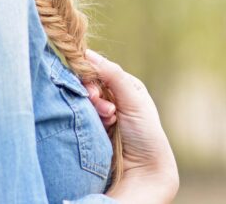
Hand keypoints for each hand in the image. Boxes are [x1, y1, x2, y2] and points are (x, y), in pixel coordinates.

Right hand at [86, 49, 178, 203]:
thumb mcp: (134, 100)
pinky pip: (80, 116)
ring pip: (84, 99)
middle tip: (98, 101)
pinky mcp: (91, 129)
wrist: (143, 171)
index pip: (101, 69)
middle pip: (90, 83)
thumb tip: (89, 54)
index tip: (92, 80)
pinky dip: (89, 118)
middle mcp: (113, 97)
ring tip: (108, 116)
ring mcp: (101, 114)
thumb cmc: (145, 134)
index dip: (93, 72)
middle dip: (93, 91)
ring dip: (93, 106)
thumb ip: (113, 76)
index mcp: (126, 85)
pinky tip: (103, 124)